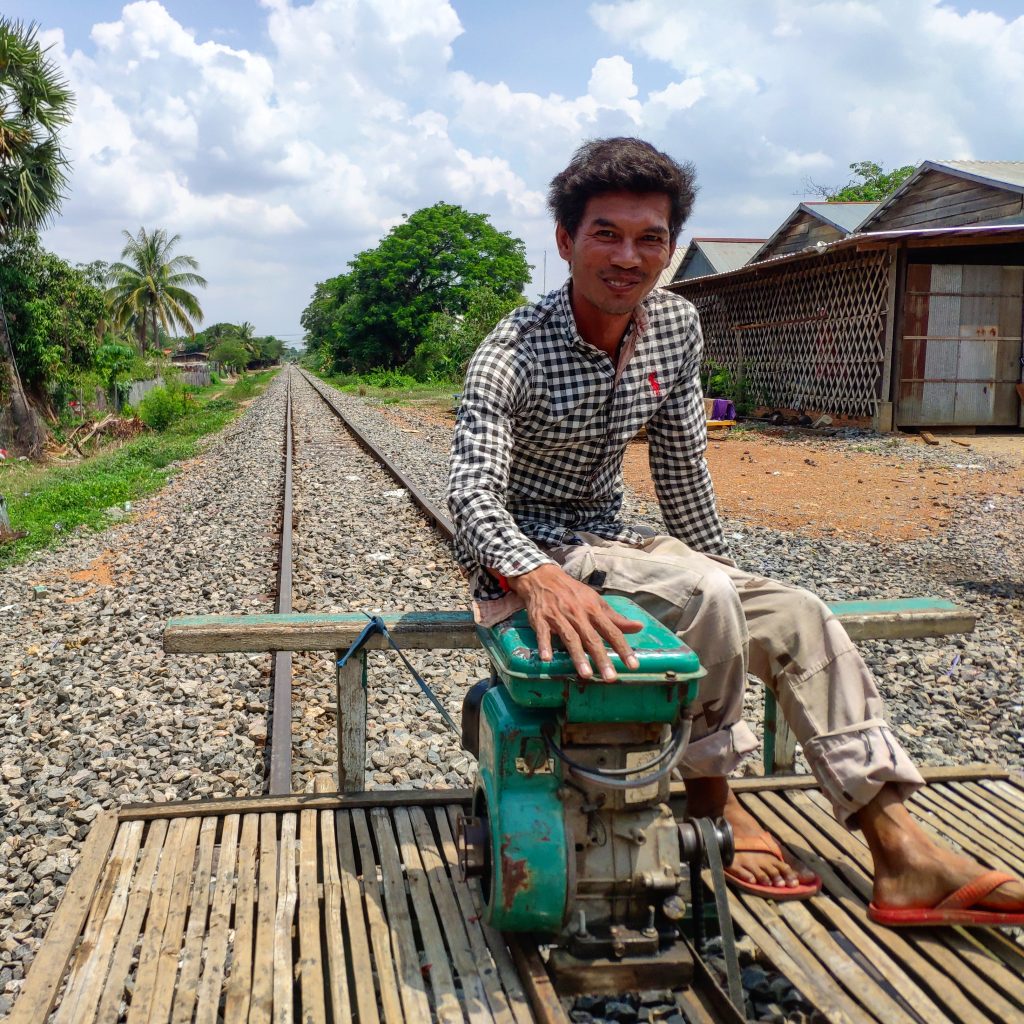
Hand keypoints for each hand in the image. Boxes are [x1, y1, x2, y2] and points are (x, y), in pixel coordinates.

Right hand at [506, 563, 642, 680]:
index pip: (612, 631)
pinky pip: (543, 633)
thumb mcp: (595, 601)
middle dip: (601, 658)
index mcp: (593, 609)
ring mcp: (558, 617)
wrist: (543, 577)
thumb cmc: (573, 593)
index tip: (633, 665)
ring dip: (578, 656)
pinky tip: (547, 658)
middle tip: (610, 677)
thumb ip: (615, 618)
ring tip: (586, 674)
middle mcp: (577, 614)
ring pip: (570, 638)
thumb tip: (639, 627)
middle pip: (591, 638)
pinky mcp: (540, 619)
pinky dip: (545, 645)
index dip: (623, 649)